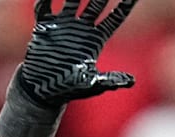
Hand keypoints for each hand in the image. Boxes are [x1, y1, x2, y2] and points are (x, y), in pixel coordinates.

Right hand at [16, 0, 138, 107]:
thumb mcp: (92, 84)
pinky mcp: (45, 27)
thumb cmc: (69, 88)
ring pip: (72, 0)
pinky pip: (45, 7)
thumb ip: (110, 79)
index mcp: (96, 39)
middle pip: (96, 4)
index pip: (115, 18)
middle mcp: (82, 28)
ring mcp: (64, 25)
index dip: (125, 5)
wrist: (42, 90)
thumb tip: (132, 81)